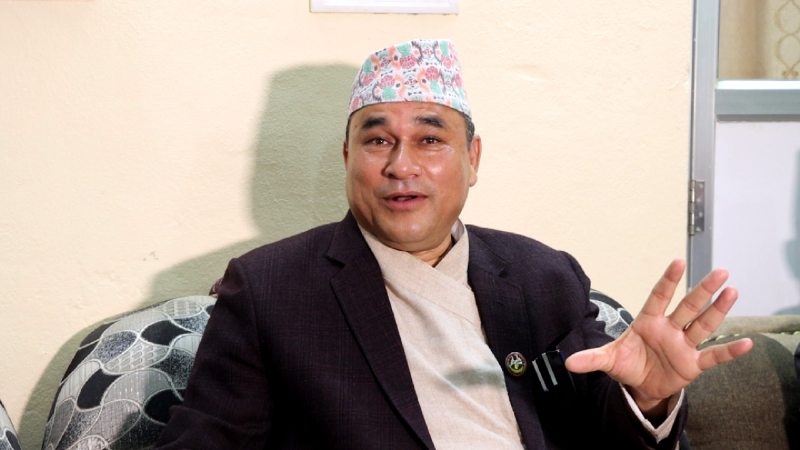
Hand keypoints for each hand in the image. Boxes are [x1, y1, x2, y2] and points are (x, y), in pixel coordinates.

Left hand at [565, 259, 752, 416]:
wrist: (641, 385)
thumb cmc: (627, 363)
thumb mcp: (608, 360)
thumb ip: (591, 359)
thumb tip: (568, 362)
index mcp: (647, 322)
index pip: (658, 297)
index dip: (667, 281)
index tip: (677, 262)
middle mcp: (669, 329)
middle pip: (688, 306)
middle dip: (702, 290)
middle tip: (720, 272)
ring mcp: (683, 345)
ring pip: (703, 324)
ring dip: (718, 310)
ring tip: (733, 291)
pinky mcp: (693, 364)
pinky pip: (713, 356)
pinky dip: (729, 351)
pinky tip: (747, 343)